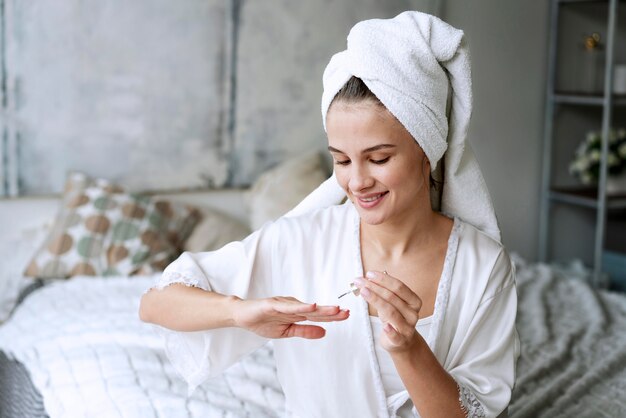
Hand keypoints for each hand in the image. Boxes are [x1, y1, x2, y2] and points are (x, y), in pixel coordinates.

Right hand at [233, 296, 349, 338]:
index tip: (346, 315)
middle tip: (347, 312)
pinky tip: (312, 306)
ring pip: (305, 307)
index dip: (332, 316)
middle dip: (331, 312)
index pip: (317, 316)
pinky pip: (289, 306)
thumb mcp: (287, 331)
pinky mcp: (273, 304)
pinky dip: (301, 306)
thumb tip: (324, 333)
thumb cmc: (263, 321)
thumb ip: (305, 331)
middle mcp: (293, 306)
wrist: (242, 315)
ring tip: (335, 310)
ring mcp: (283, 304)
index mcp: (297, 313)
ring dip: (321, 308)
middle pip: (315, 310)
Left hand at [354, 271, 422, 352]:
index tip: (369, 274)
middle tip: (360, 281)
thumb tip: (368, 278)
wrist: (402, 342)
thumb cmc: (395, 318)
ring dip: (375, 300)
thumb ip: (383, 291)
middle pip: (392, 297)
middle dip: (374, 287)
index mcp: (414, 301)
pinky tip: (384, 326)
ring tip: (363, 292)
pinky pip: (395, 335)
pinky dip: (390, 331)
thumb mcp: (391, 303)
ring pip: (391, 312)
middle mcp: (413, 313)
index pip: (399, 287)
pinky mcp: (401, 340)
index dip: (383, 279)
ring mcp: (408, 327)